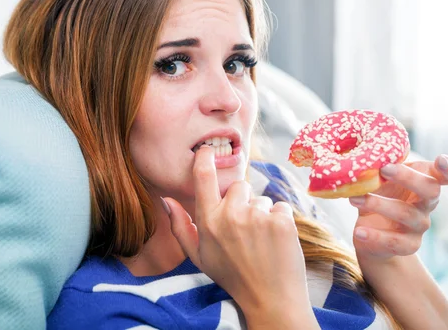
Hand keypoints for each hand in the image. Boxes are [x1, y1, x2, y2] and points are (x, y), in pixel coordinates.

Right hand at [163, 146, 315, 324]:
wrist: (270, 299)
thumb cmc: (233, 276)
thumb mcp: (199, 257)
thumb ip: (180, 228)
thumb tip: (165, 200)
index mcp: (208, 222)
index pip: (204, 179)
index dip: (205, 159)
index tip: (208, 149)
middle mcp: (231, 216)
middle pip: (238, 187)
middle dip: (242, 202)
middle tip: (245, 230)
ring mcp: (257, 217)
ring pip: (260, 199)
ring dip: (262, 215)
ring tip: (261, 242)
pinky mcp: (281, 220)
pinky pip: (280, 206)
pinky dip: (281, 221)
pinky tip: (276, 242)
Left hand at [348, 154, 447, 261]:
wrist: (372, 232)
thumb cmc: (381, 194)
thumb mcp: (382, 177)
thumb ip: (381, 165)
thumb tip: (365, 155)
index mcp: (426, 181)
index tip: (441, 160)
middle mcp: (427, 203)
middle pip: (431, 190)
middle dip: (408, 177)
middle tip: (383, 169)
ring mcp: (420, 225)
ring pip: (406, 214)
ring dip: (378, 204)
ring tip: (354, 199)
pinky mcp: (408, 245)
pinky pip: (394, 242)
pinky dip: (374, 237)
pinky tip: (359, 231)